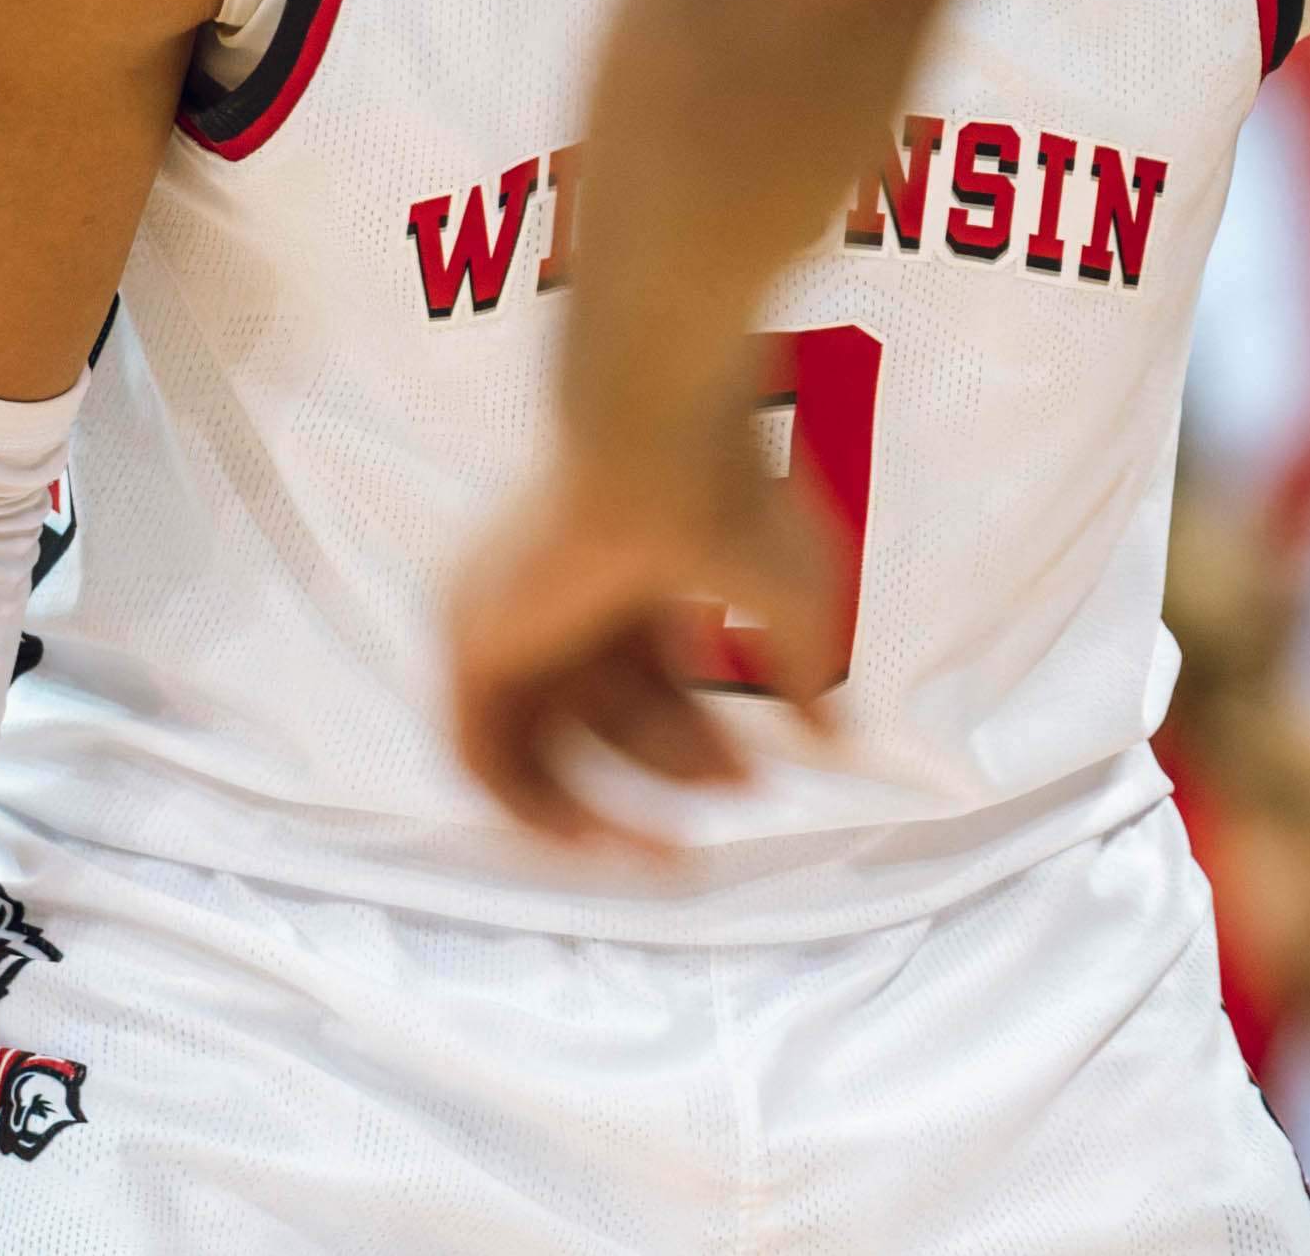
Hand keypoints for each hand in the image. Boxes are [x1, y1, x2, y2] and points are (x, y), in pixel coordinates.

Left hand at [444, 406, 844, 849]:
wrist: (659, 450)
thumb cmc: (728, 498)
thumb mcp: (796, 597)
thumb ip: (807, 672)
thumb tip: (837, 743)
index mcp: (627, 569)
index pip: (655, 678)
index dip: (703, 743)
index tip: (756, 785)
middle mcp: (561, 594)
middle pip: (604, 717)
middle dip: (666, 776)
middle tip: (709, 837)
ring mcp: (510, 615)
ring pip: (542, 743)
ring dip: (597, 809)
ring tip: (661, 858)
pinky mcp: (471, 638)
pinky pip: (480, 752)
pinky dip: (527, 805)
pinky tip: (589, 842)